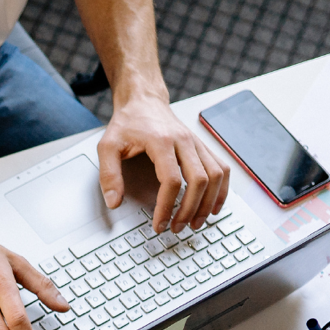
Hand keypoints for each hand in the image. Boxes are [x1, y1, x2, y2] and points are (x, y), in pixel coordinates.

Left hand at [97, 94, 229, 232]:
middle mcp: (184, 141)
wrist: (143, 101)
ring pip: (216, 175)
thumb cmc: (128, 123)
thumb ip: (109, 175)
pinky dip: (222, 189)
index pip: (171, 180)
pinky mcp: (202, 146)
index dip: (166, 207)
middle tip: (177, 228)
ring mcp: (196, 143)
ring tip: (196, 223)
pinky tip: (213, 206)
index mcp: (161, 141)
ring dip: (208, 203)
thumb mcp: (108, 146)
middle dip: (190, 209)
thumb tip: (114, 202)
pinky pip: (222, 168)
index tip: (159, 224)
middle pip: (199, 180)